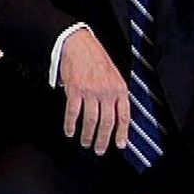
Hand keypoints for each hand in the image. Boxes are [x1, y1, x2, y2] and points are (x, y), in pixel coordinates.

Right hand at [57, 29, 129, 154]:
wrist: (78, 43)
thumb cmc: (95, 57)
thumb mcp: (113, 74)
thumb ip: (115, 93)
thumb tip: (114, 113)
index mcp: (119, 88)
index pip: (124, 116)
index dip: (122, 133)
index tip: (120, 145)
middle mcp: (107, 91)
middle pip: (107, 122)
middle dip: (103, 139)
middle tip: (99, 149)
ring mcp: (91, 91)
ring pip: (91, 121)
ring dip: (87, 135)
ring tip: (85, 142)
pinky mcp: (75, 90)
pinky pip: (73, 113)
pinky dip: (70, 125)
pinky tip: (69, 131)